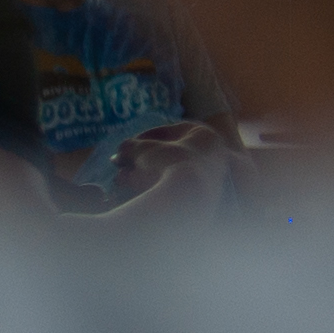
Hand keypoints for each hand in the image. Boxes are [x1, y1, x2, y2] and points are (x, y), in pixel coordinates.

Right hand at [110, 123, 233, 219]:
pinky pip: (174, 192)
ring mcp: (211, 180)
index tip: (129, 146)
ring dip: (143, 176)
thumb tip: (120, 153)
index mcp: (205, 136)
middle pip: (170, 155)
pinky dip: (153, 190)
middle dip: (142, 160)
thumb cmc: (168, 165)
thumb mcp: (144, 150)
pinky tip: (132, 193)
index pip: (172, 131)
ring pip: (170, 175)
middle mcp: (214, 156)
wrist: (187, 201)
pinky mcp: (203, 200)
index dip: (145, 138)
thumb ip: (131, 147)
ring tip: (121, 180)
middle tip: (123, 166)